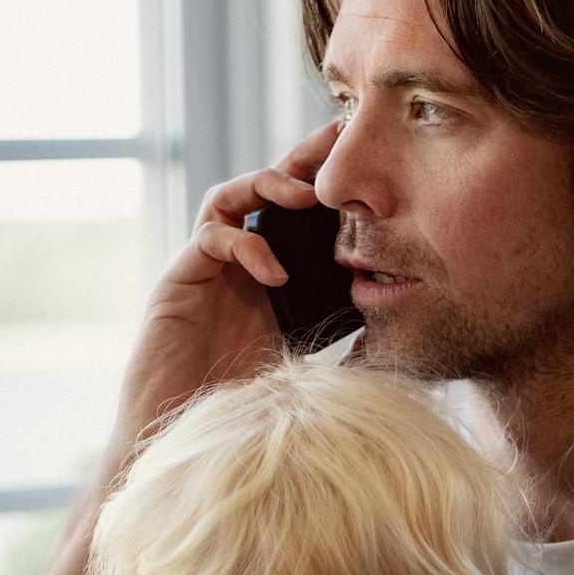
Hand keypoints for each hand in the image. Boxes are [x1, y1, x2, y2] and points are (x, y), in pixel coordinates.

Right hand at [102, 121, 342, 467]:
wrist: (185, 435)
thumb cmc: (243, 405)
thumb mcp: (305, 359)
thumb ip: (334, 334)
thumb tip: (394, 326)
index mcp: (269, 271)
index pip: (297, 212)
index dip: (327, 181)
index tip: (367, 158)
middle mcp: (236, 260)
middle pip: (264, 189)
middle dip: (301, 161)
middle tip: (338, 140)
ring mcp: (205, 266)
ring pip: (229, 197)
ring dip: (267, 186)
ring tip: (306, 196)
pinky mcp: (179, 279)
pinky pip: (210, 238)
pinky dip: (245, 244)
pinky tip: (274, 272)